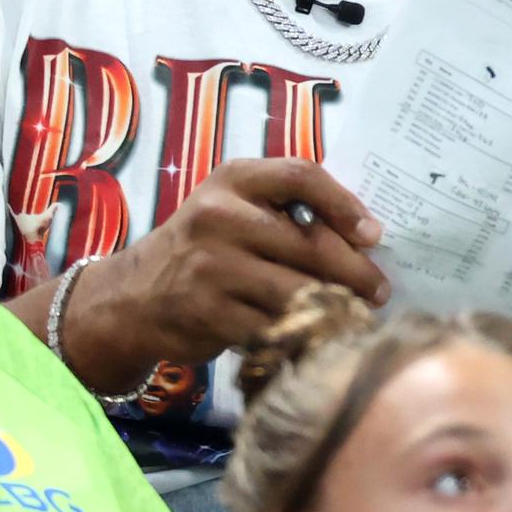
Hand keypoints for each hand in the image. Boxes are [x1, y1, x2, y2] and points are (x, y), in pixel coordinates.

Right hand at [65, 158, 386, 392]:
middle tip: (379, 290)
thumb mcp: (235, 209)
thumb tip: (366, 238)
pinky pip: (272, 325)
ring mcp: (211, 266)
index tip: (374, 235)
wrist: (132, 296)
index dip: (344, 204)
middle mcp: (219, 216)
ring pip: (297, 289)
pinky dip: (301, 333)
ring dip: (335, 306)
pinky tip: (317, 336)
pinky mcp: (208, 312)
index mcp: (234, 180)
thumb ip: (287, 210)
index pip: (301, 176)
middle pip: (310, 242)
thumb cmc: (204, 248)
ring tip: (355, 315)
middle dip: (355, 271)